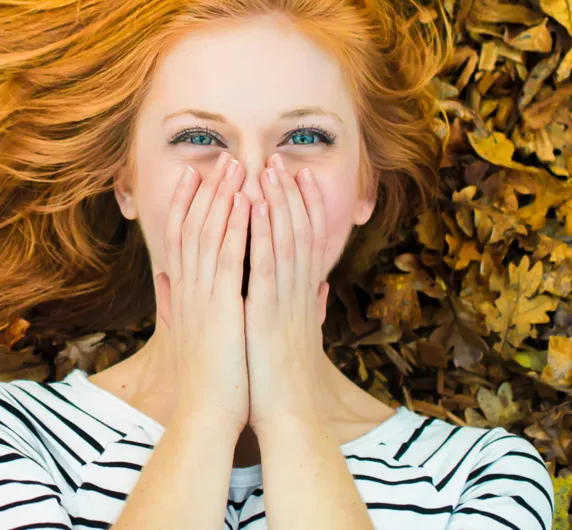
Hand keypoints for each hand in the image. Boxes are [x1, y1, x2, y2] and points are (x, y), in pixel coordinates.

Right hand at [154, 151, 250, 431]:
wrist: (207, 412)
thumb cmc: (205, 379)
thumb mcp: (187, 333)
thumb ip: (176, 303)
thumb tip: (165, 281)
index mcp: (182, 293)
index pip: (180, 237)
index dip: (185, 203)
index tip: (193, 175)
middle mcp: (187, 286)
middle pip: (192, 226)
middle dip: (206, 189)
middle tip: (219, 157)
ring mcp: (202, 293)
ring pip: (209, 233)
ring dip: (223, 197)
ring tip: (236, 165)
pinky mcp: (221, 304)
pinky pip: (228, 255)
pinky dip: (236, 226)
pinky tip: (246, 201)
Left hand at [243, 152, 329, 433]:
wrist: (289, 417)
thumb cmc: (286, 382)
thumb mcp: (300, 338)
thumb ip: (309, 311)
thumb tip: (320, 292)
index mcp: (301, 297)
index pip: (305, 242)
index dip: (304, 207)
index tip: (299, 176)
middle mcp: (298, 292)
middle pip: (299, 232)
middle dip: (291, 193)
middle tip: (284, 159)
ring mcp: (285, 299)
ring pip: (285, 240)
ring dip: (278, 201)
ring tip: (271, 168)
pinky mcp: (268, 310)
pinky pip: (265, 262)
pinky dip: (262, 231)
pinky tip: (255, 207)